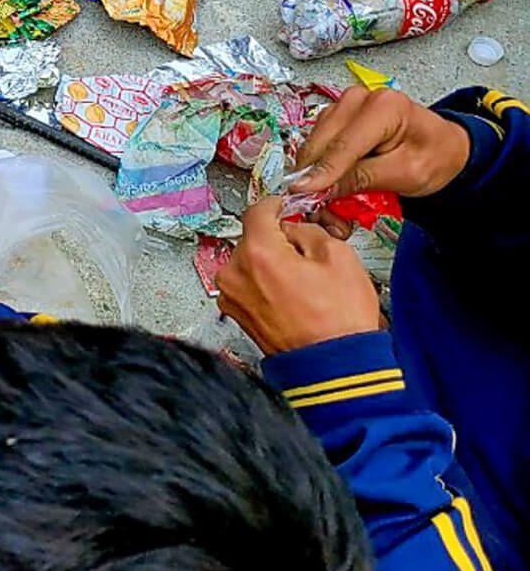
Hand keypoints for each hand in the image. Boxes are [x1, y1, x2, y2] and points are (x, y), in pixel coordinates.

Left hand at [217, 198, 380, 354]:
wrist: (333, 366)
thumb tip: (293, 228)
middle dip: (278, 239)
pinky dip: (266, 283)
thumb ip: (308, 230)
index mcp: (258, 254)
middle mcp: (235, 274)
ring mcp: (232, 297)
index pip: (257, 211)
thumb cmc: (338, 319)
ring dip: (271, 262)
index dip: (276, 204)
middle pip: (252, 239)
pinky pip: (249, 284)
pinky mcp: (236, 314)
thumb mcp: (338, 256)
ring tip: (303, 280)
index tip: (284, 204)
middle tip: (306, 250)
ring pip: (250, 262)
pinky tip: (292, 294)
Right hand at [291, 87, 470, 202]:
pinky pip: (315, 149)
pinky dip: (317, 173)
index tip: (300, 192)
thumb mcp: (405, 174)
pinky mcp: (334, 120)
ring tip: (330, 207)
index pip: (343, 144)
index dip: (321, 172)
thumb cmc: (434, 156)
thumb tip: (319, 188)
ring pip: (312, 148)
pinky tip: (329, 190)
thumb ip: (362, 178)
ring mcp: (343, 108)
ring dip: (314, 179)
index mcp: (384, 107)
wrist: (442, 149)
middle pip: (320, 144)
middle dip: (315, 180)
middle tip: (322, 213)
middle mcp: (358, 100)